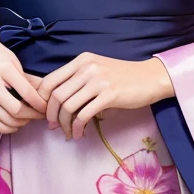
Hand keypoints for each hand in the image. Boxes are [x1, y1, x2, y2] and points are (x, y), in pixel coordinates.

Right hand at [0, 31, 46, 134]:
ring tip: (29, 116)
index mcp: (3, 69)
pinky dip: (10, 127)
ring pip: (8, 121)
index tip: (47, 107)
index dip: (40, 104)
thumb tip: (47, 99)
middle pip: (17, 111)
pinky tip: (16, 121)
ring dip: (23, 122)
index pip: (27, 93)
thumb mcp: (16, 62)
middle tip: (41, 114)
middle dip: (33, 115)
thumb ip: (30, 81)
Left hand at [37, 54, 173, 139]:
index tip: (45, 113)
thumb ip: (78, 79)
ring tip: (68, 132)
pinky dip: (78, 127)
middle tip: (54, 126)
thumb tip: (56, 101)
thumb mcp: (97, 70)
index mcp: (81, 61)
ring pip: (68, 106)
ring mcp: (98, 81)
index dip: (42, 100)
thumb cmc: (123, 77)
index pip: (50, 80)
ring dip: (65, 124)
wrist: (150, 77)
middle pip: (56, 95)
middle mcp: (87, 68)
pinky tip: (80, 133)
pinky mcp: (109, 95)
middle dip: (51, 115)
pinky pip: (84, 115)